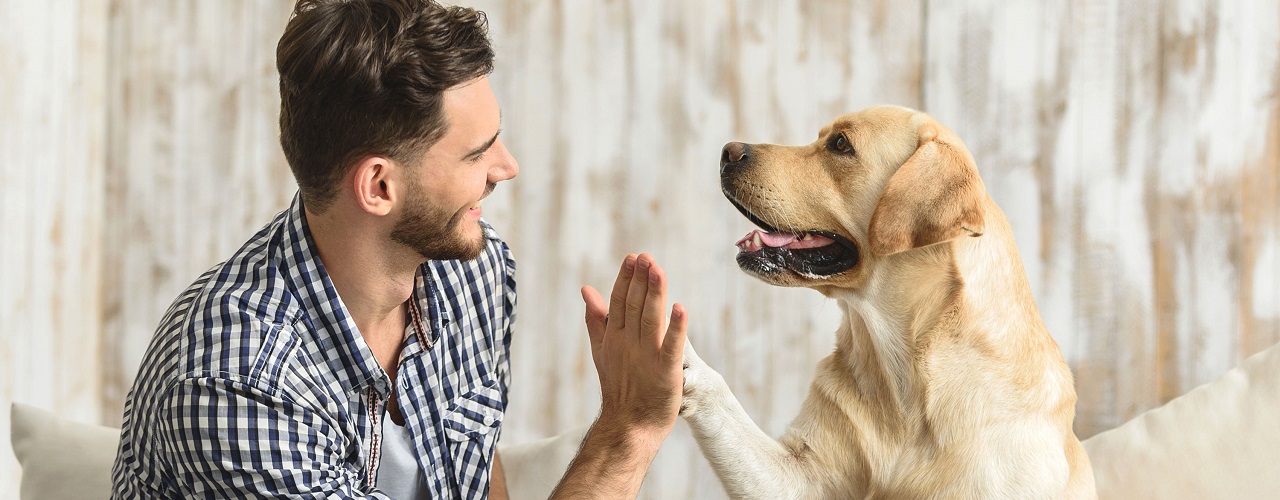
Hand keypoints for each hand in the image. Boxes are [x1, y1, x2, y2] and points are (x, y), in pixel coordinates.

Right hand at [580, 253, 687, 444]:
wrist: (628, 426)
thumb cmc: (620, 388)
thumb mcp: (603, 350)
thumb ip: (596, 320)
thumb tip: (586, 289)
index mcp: (615, 337)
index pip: (619, 302)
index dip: (626, 279)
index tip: (633, 258)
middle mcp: (629, 343)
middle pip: (634, 306)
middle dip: (640, 280)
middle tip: (646, 257)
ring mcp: (647, 357)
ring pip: (650, 320)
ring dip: (655, 294)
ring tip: (658, 271)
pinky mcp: (665, 372)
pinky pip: (671, 347)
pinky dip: (675, 328)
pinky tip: (680, 309)